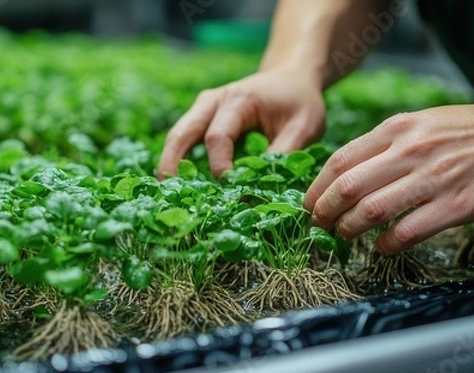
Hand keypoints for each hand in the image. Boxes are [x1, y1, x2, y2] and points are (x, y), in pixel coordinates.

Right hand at [158, 67, 325, 178]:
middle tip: (169, 192)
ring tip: (169, 192)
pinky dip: (179, 160)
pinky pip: (184, 139)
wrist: (291, 79)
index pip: (218, 137)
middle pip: (182, 133)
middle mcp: (213, 101)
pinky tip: (181, 183)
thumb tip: (259, 186)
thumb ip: (283, 154)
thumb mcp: (304, 127)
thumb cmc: (299, 102)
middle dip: (173, 163)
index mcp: (237, 101)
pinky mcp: (202, 118)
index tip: (230, 190)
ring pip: (177, 136)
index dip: (220, 166)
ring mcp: (204, 108)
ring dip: (170, 163)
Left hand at [304, 100, 473, 253]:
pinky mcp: (454, 206)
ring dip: (349, 228)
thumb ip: (384, 143)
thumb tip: (346, 171)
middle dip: (324, 210)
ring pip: (372, 210)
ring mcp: (432, 179)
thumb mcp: (420, 122)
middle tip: (318, 224)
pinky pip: (408, 231)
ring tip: (343, 235)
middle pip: (347, 187)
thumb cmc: (467, 131)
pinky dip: (387, 244)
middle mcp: (410, 152)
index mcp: (397, 129)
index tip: (308, 202)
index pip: (340, 160)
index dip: (316, 186)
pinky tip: (381, 247)